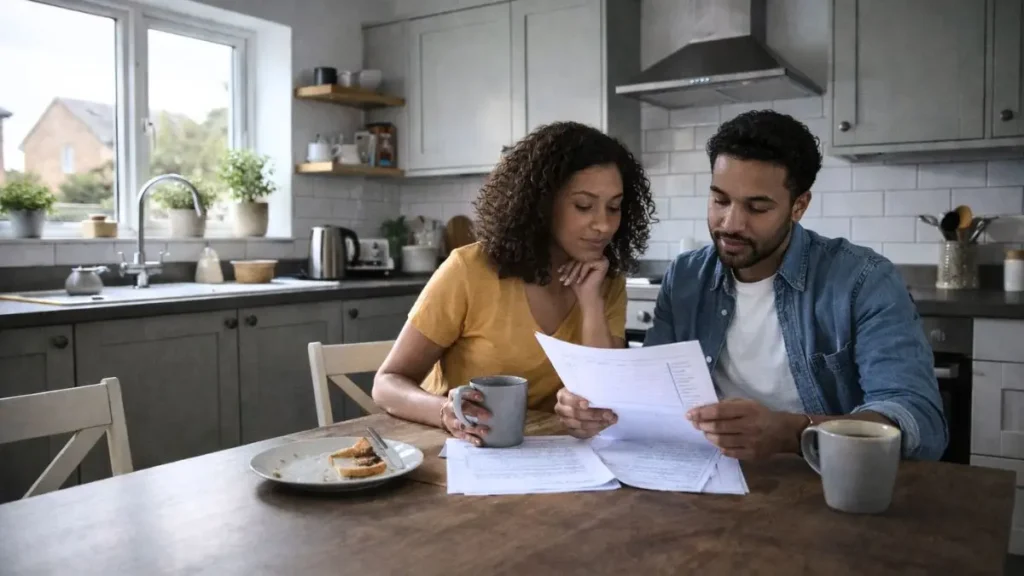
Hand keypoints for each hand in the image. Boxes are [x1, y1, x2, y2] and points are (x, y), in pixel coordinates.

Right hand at [440, 388, 490, 446]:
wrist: (446, 414)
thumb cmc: (461, 403)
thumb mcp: (464, 396)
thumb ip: (473, 397)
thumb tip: (493, 396)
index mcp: (453, 396)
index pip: (461, 394)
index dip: (470, 395)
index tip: (482, 398)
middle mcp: (449, 408)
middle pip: (461, 409)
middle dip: (474, 411)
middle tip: (488, 415)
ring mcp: (450, 421)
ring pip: (461, 424)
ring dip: (474, 428)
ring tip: (486, 430)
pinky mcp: (453, 431)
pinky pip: (462, 436)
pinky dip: (471, 439)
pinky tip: (479, 441)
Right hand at [554, 387, 616, 438]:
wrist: (579, 403)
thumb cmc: (584, 393)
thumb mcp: (584, 388)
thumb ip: (589, 390)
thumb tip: (604, 394)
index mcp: (562, 396)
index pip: (566, 399)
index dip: (576, 402)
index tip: (588, 403)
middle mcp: (561, 409)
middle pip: (576, 414)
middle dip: (594, 414)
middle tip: (609, 414)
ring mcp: (565, 422)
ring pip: (581, 425)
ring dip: (598, 423)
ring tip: (611, 420)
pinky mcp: (571, 432)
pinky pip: (583, 433)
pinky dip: (595, 430)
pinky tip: (605, 425)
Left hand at [558, 258, 609, 308]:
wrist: (587, 295)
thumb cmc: (579, 284)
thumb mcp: (572, 270)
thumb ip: (570, 260)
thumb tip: (564, 249)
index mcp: (590, 256)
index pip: (576, 256)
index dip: (567, 264)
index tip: (559, 271)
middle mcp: (597, 255)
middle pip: (579, 258)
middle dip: (569, 268)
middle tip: (562, 278)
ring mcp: (601, 258)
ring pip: (582, 260)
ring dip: (574, 271)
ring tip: (568, 281)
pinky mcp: (603, 263)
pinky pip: (588, 263)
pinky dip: (582, 272)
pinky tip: (580, 280)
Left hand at [687, 398, 801, 459]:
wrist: (783, 432)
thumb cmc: (760, 414)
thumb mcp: (747, 403)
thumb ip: (728, 405)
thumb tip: (706, 410)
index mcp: (748, 410)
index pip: (720, 411)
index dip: (702, 413)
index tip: (690, 414)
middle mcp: (749, 426)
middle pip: (718, 427)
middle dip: (703, 425)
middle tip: (695, 424)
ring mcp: (751, 442)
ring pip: (722, 441)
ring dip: (709, 436)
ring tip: (706, 432)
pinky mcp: (752, 454)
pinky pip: (730, 452)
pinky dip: (720, 447)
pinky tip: (718, 442)